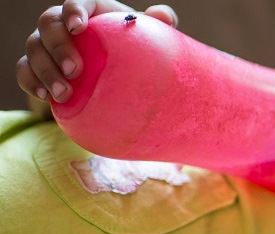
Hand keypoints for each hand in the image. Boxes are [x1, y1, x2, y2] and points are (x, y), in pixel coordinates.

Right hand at [16, 0, 177, 102]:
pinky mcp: (35, 66)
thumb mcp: (146, 38)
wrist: (116, 74)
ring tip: (64, 93)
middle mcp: (61, 23)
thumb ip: (156, 24)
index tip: (79, 27)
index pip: (75, 2)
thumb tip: (164, 16)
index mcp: (88, 10)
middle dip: (58, 45)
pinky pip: (24, 71)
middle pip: (48, 24)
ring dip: (45, 70)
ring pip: (34, 49)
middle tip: (74, 70)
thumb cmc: (132, 49)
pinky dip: (31, 82)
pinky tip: (46, 98)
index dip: (73, 11)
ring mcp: (45, 44)